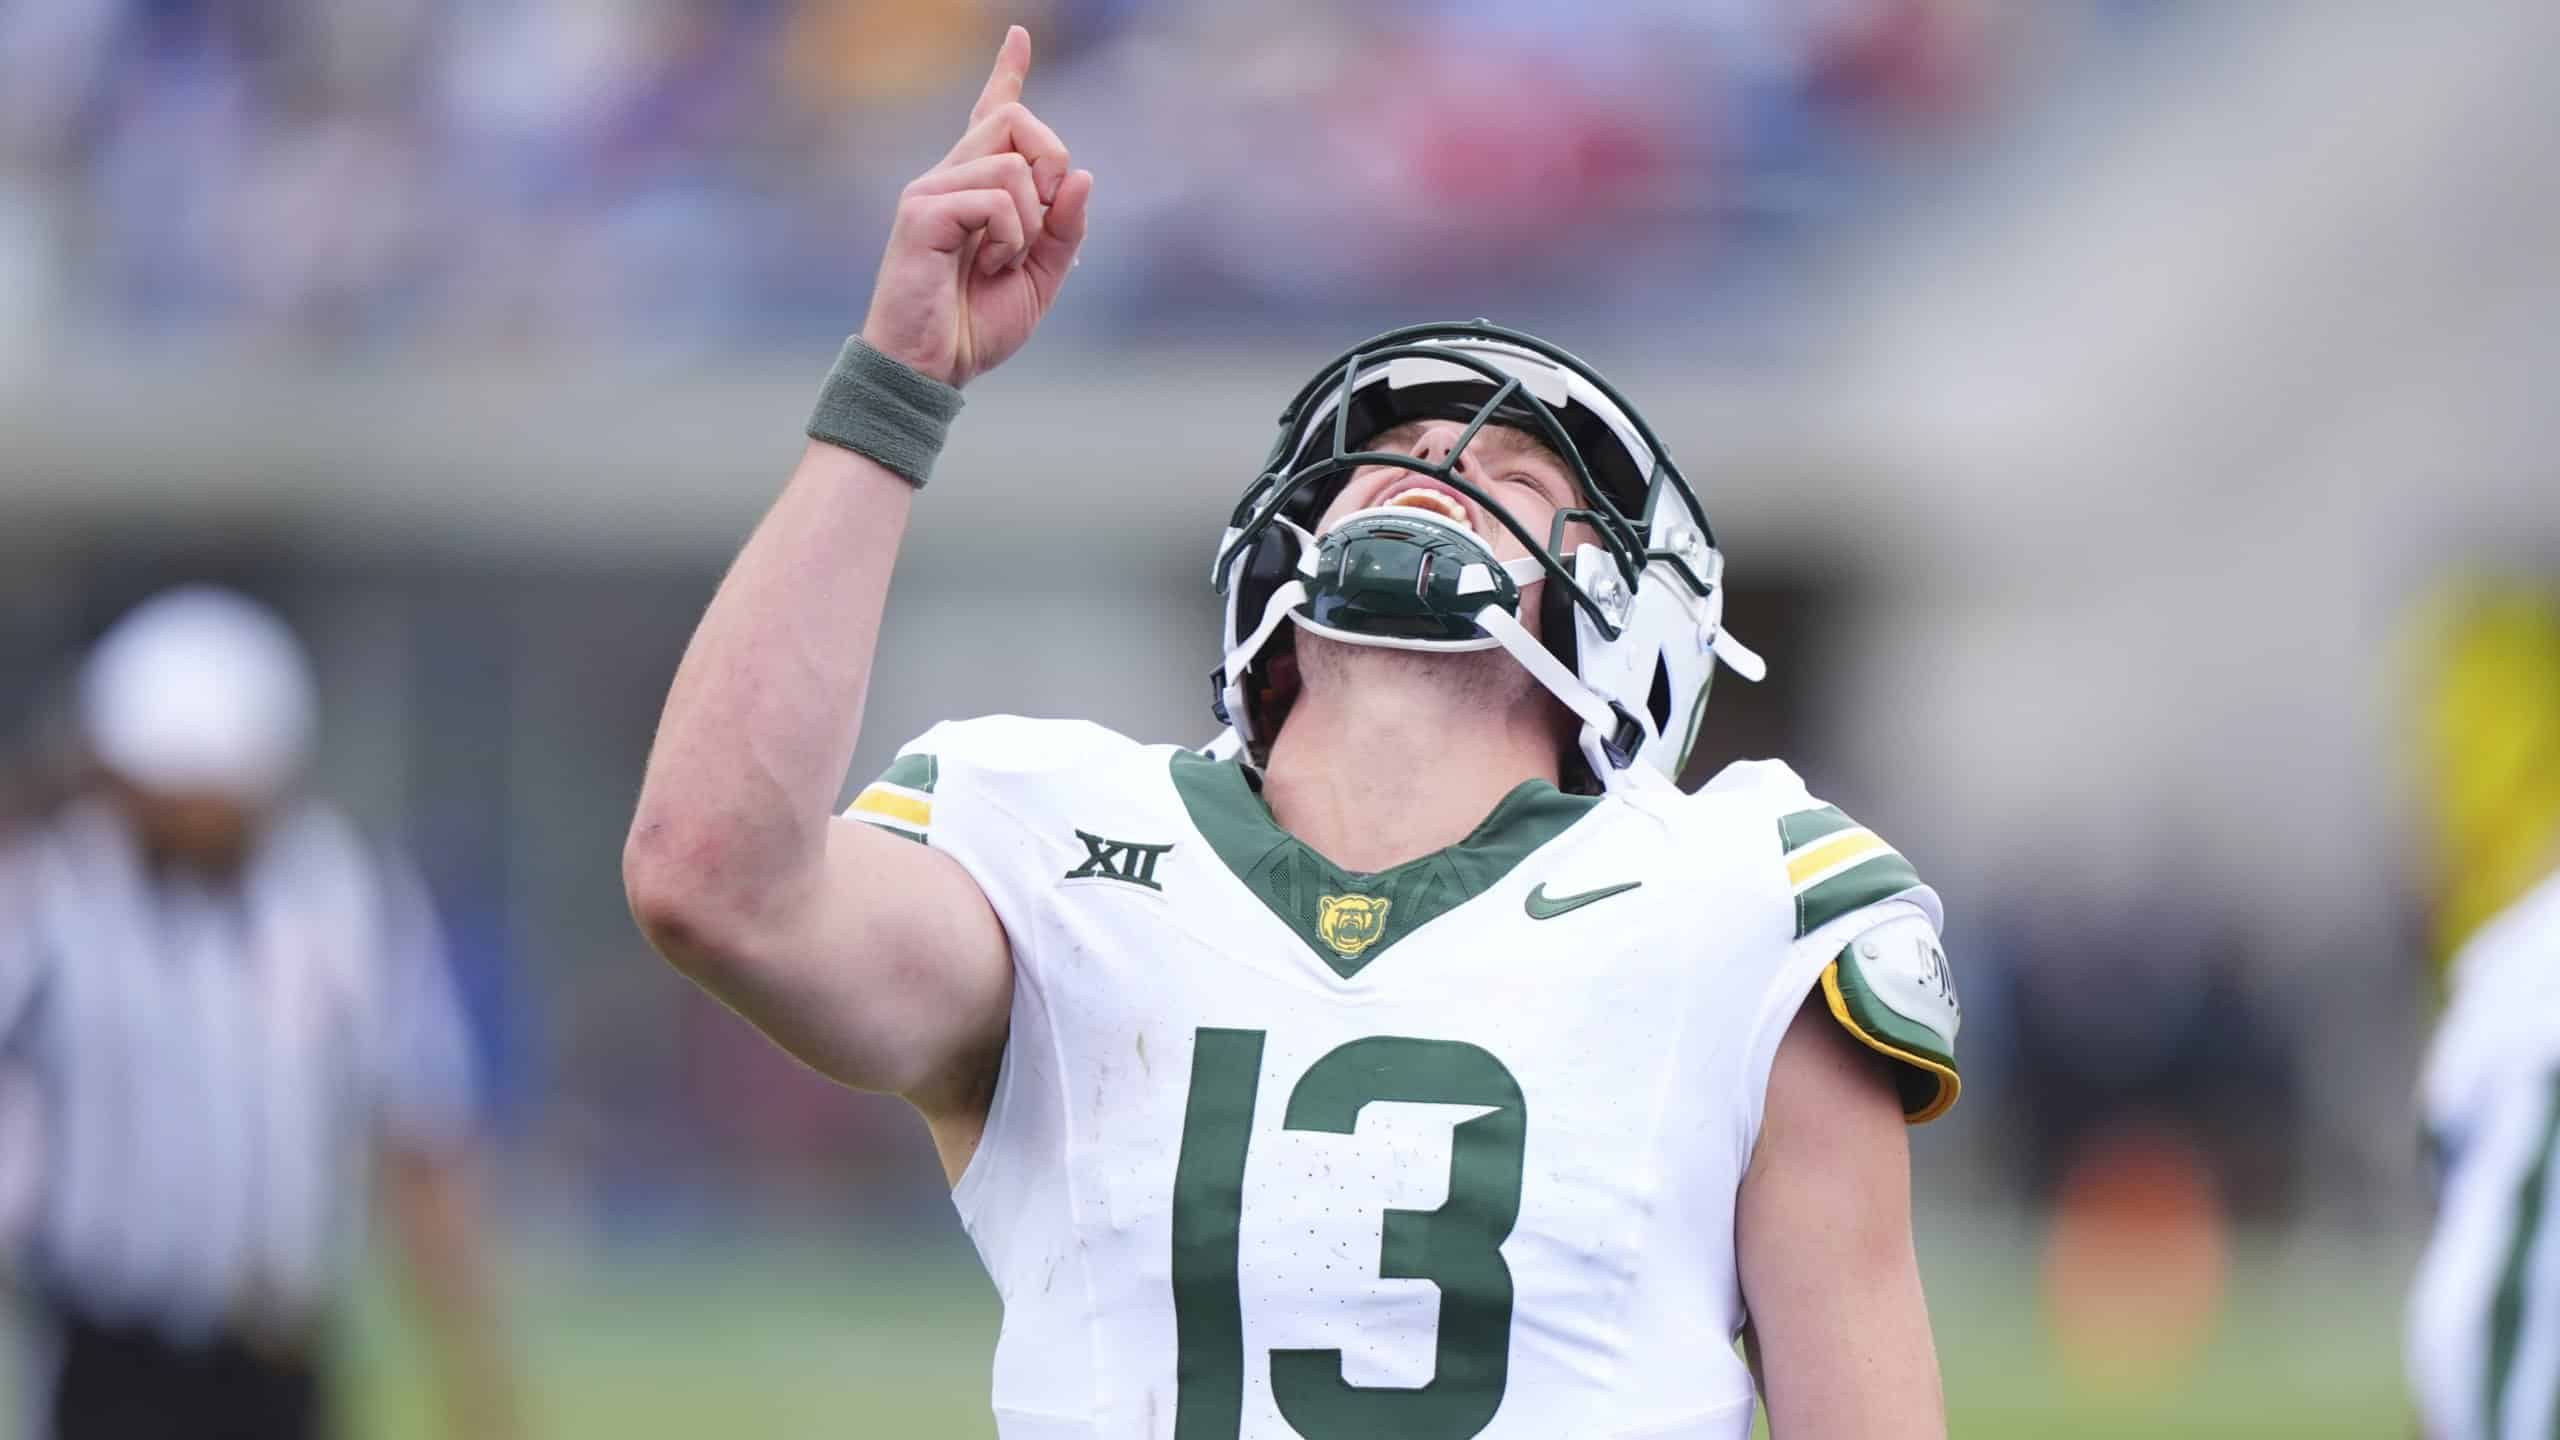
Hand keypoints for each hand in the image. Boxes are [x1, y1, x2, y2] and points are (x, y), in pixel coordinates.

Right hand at [860, 26, 1093, 387]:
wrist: (930, 371)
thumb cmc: (974, 327)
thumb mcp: (1040, 280)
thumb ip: (1064, 230)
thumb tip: (1080, 176)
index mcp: (975, 189)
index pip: (992, 116)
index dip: (1007, 74)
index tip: (1019, 36)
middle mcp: (949, 177)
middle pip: (1017, 120)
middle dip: (1051, 164)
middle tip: (1041, 221)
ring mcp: (931, 189)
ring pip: (1014, 161)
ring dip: (1032, 221)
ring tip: (1003, 262)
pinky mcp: (922, 211)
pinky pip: (997, 198)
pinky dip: (1012, 237)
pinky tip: (988, 267)